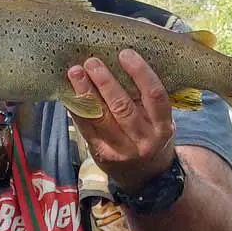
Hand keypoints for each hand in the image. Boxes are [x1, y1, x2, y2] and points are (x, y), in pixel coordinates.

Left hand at [67, 49, 176, 194]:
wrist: (147, 177)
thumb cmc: (152, 135)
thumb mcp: (159, 119)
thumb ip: (145, 97)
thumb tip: (119, 59)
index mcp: (162, 125)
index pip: (155, 95)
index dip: (140, 72)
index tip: (125, 53)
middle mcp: (144, 139)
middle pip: (123, 107)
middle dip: (105, 82)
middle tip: (92, 61)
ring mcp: (121, 149)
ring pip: (100, 117)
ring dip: (85, 92)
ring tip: (75, 72)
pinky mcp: (101, 154)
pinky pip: (86, 127)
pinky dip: (76, 107)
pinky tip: (69, 92)